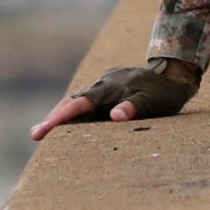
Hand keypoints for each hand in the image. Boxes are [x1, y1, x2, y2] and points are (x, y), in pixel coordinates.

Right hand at [30, 58, 199, 138]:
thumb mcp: (155, 101)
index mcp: (109, 89)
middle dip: (53, 118)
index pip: (79, 105)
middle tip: (35, 134)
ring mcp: (104, 88)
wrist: (174, 74)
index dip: (60, 117)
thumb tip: (115, 115)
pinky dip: (75, 114)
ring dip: (61, 116)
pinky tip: (68, 125)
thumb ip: (136, 107)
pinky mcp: (108, 91)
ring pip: (77, 102)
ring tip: (42, 132)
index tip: (43, 129)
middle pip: (71, 102)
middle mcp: (102, 86)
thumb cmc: (165, 93)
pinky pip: (87, 103)